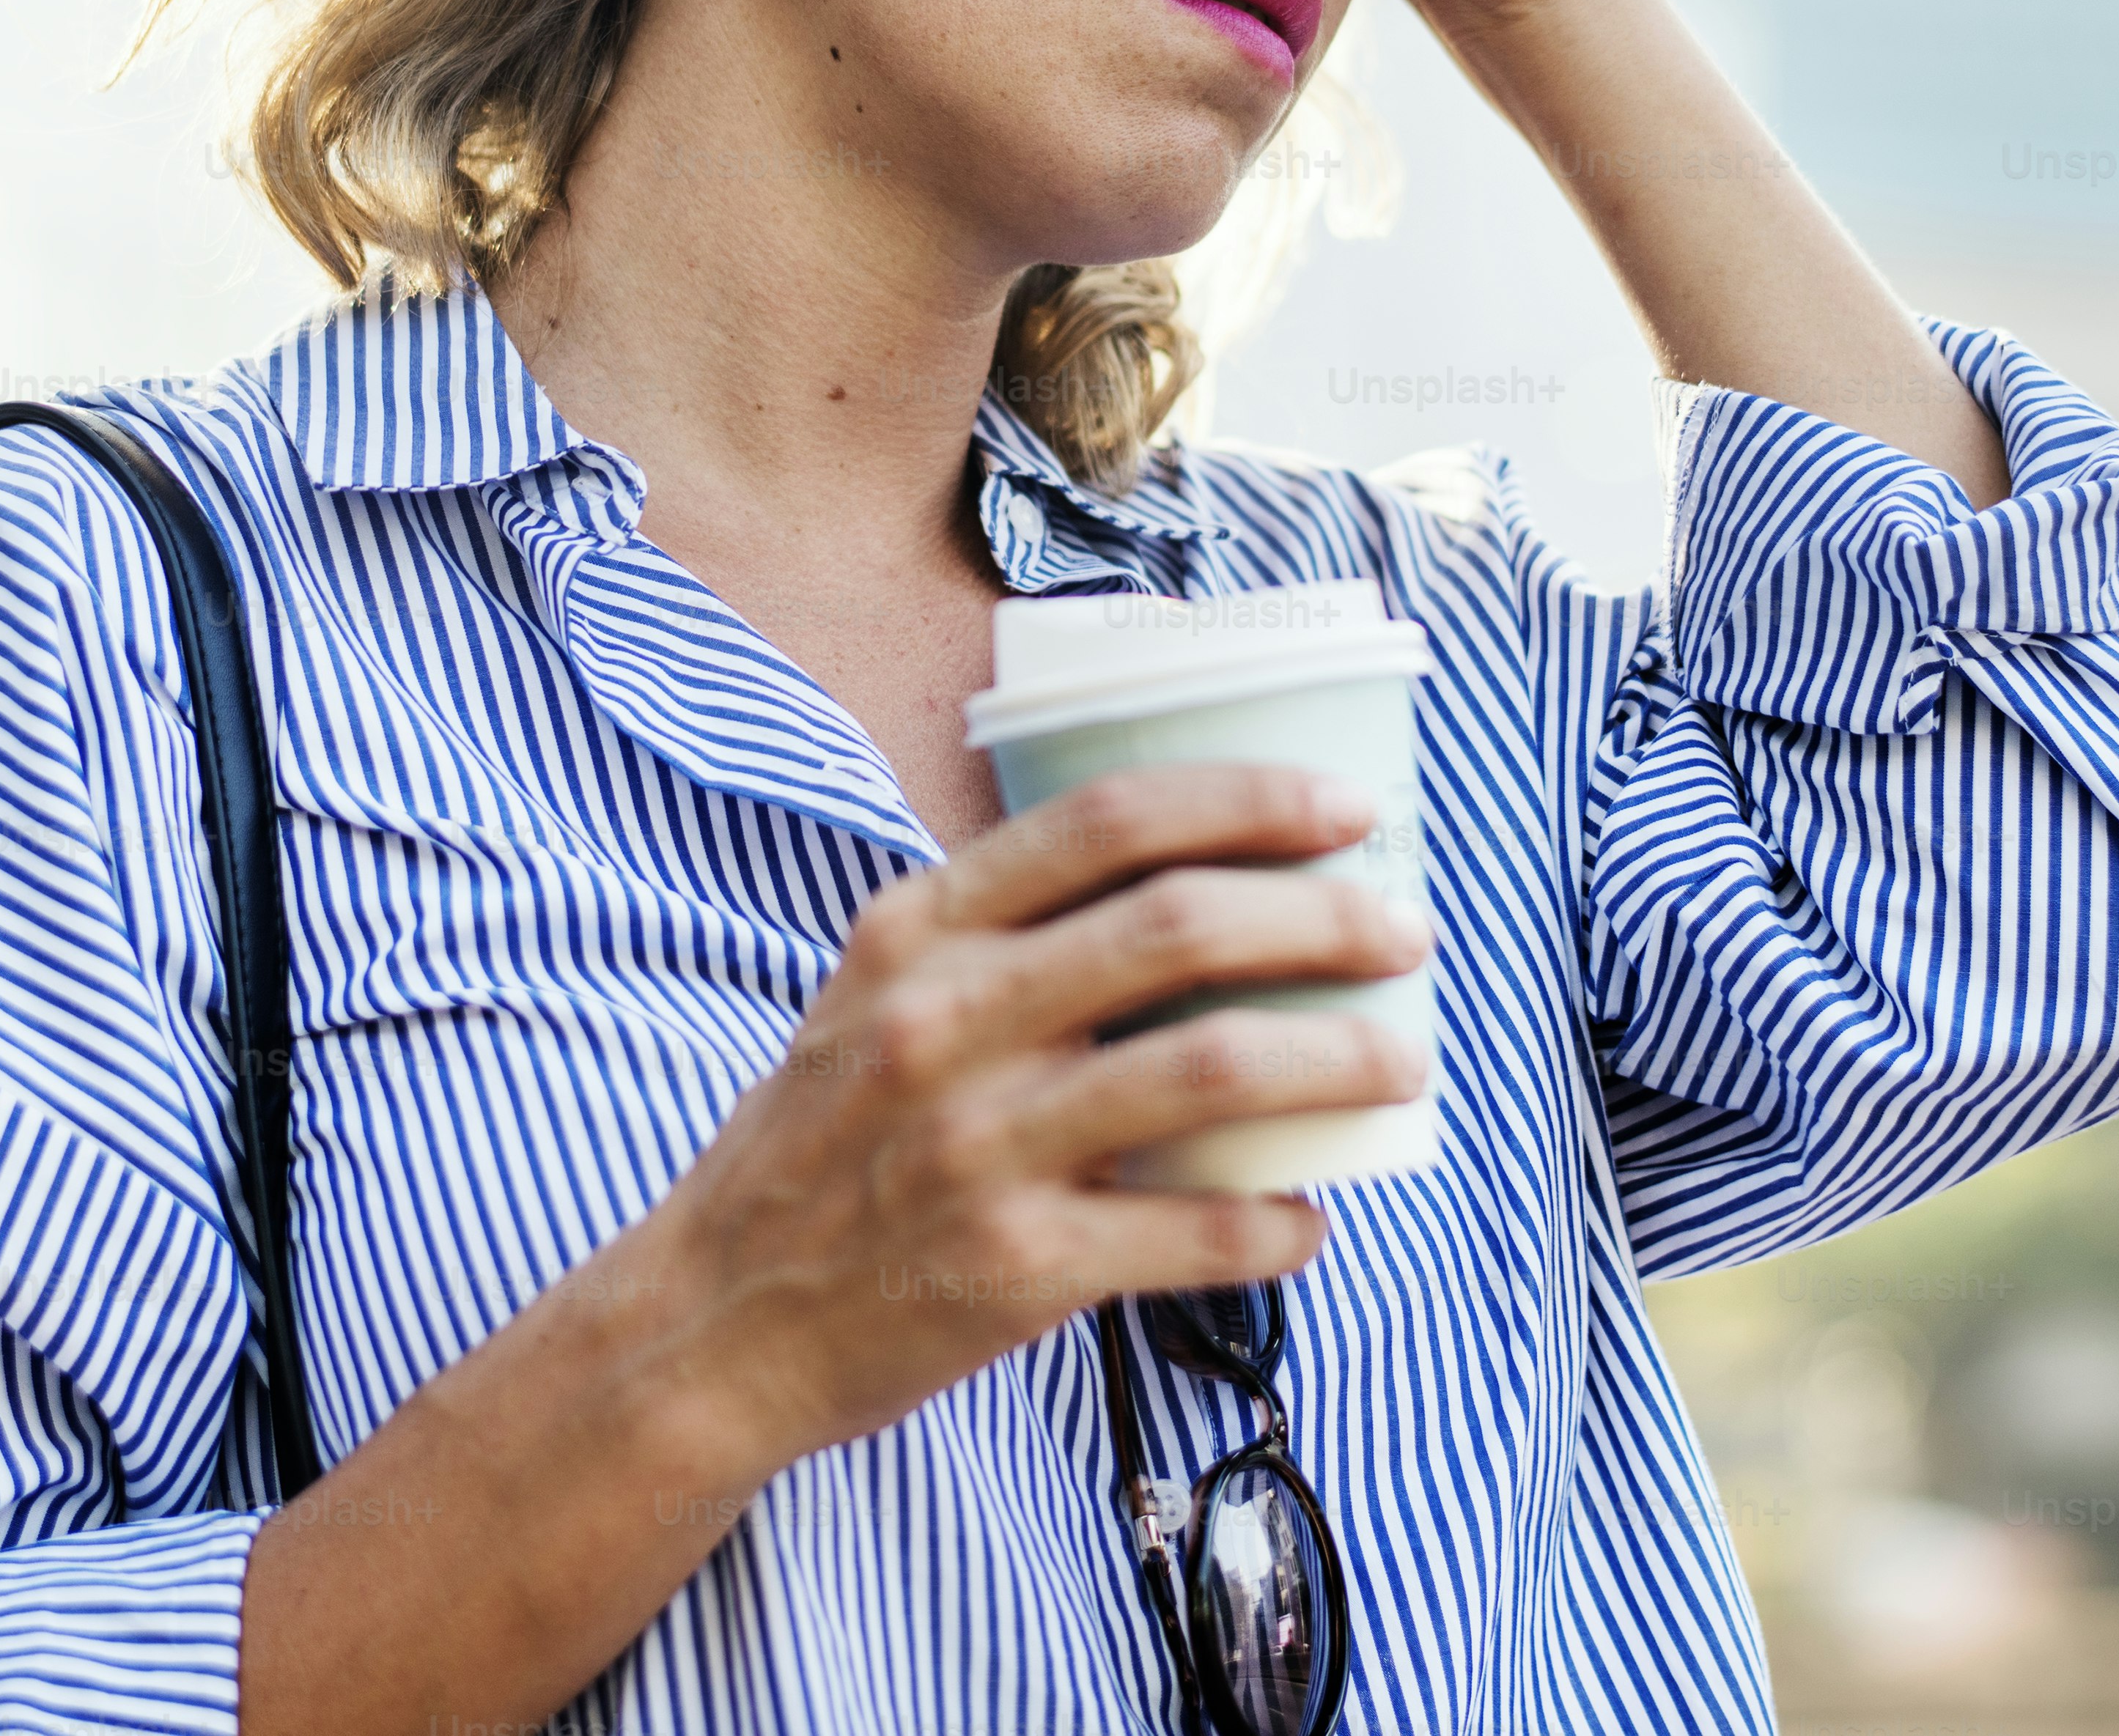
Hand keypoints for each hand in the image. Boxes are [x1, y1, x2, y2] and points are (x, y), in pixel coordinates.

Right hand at [609, 761, 1435, 1472]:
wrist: (715, 1318)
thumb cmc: (826, 1146)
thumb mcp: (878, 995)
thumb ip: (999, 933)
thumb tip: (1189, 886)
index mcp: (918, 932)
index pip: (1106, 819)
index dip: (1245, 799)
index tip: (1341, 807)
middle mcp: (945, 1022)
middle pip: (1180, 927)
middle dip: (1324, 918)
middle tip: (1403, 931)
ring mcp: (979, 1146)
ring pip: (1212, 1071)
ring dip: (1337, 1061)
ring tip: (1402, 1064)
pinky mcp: (1015, 1267)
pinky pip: (1193, 1233)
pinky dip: (1276, 1223)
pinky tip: (1306, 1217)